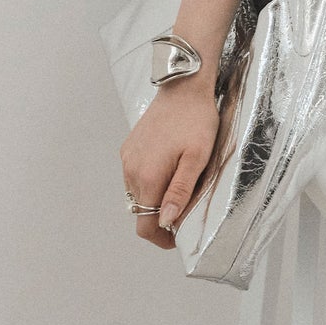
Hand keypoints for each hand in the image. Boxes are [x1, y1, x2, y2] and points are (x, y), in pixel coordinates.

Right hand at [119, 79, 220, 249]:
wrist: (184, 86)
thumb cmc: (196, 120)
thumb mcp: (198, 157)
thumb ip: (180, 191)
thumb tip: (166, 222)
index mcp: (148, 177)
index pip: (145, 225)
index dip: (160, 238)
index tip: (177, 237)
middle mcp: (131, 171)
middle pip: (140, 212)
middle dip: (160, 217)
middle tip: (184, 209)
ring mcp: (127, 159)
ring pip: (137, 194)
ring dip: (154, 198)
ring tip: (179, 186)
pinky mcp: (128, 148)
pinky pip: (134, 175)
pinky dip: (148, 181)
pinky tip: (168, 167)